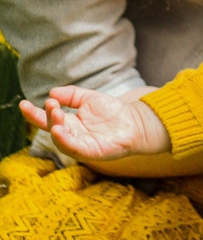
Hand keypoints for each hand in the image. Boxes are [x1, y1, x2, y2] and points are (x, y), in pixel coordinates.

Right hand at [20, 85, 170, 161]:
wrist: (136, 121)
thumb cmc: (112, 111)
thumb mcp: (88, 98)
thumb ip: (71, 95)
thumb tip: (51, 93)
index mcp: (70, 123)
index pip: (48, 119)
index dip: (34, 114)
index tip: (23, 104)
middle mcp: (73, 135)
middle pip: (53, 128)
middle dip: (47, 117)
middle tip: (50, 105)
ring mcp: (81, 145)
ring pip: (62, 140)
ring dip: (55, 128)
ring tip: (54, 116)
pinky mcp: (92, 152)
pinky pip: (76, 149)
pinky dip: (66, 141)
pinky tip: (60, 131)